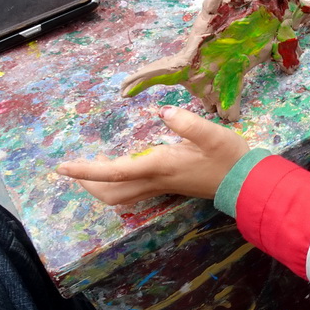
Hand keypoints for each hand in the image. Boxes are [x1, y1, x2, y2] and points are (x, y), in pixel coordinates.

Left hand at [57, 107, 249, 204]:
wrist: (247, 182)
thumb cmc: (230, 158)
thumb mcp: (213, 135)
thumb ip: (187, 122)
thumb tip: (163, 112)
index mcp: (160, 166)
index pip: (114, 172)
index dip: (86, 170)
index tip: (62, 167)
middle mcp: (156, 180)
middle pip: (111, 193)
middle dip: (88, 183)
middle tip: (73, 169)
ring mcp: (163, 186)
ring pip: (121, 196)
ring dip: (101, 187)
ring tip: (91, 170)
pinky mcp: (170, 186)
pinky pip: (133, 191)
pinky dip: (117, 184)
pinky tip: (122, 169)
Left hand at [122, 0, 309, 121]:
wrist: (229, 70)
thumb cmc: (204, 66)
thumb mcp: (179, 72)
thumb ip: (153, 77)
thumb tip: (121, 90)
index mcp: (210, 21)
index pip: (210, 5)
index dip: (214, 1)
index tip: (218, 0)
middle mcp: (231, 11)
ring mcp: (252, 10)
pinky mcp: (270, 13)